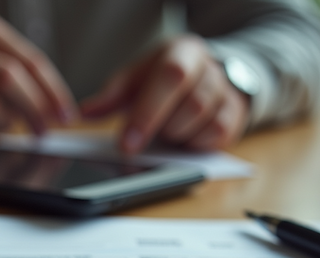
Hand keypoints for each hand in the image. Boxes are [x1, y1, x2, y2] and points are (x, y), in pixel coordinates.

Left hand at [80, 35, 249, 153]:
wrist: (204, 76)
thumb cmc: (163, 80)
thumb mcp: (136, 79)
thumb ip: (111, 96)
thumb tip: (85, 113)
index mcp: (183, 51)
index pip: (170, 77)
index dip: (147, 113)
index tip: (126, 144)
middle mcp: (210, 69)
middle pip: (193, 105)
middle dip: (163, 129)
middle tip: (144, 138)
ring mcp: (227, 92)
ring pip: (207, 123)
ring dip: (179, 136)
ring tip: (164, 133)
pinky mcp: (235, 116)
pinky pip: (218, 136)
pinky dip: (195, 144)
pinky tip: (182, 139)